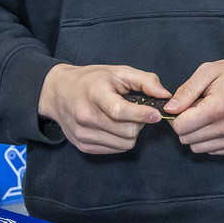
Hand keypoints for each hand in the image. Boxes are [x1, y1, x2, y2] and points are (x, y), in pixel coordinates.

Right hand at [38, 63, 170, 153]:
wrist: (57, 92)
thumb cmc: (91, 80)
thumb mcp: (117, 72)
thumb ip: (144, 80)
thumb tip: (165, 95)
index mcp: (94, 94)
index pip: (120, 111)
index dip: (141, 114)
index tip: (156, 114)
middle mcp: (86, 117)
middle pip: (127, 131)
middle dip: (139, 123)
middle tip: (138, 112)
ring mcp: (83, 134)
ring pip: (124, 144)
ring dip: (132, 133)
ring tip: (125, 119)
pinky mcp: (83, 146)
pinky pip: (114, 150)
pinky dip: (121, 140)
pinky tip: (115, 127)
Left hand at [168, 58, 223, 154]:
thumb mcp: (209, 71)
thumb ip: (186, 91)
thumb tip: (169, 109)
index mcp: (219, 107)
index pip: (181, 127)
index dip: (176, 116)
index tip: (184, 106)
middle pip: (187, 139)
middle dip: (186, 125)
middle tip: (197, 109)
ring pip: (197, 148)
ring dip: (197, 134)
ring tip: (209, 116)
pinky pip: (212, 151)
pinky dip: (209, 139)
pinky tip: (218, 123)